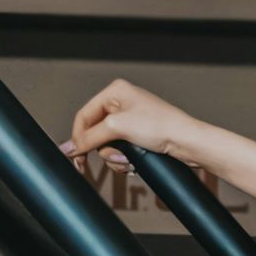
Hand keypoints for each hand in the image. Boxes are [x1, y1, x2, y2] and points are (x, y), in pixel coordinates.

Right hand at [61, 79, 204, 173]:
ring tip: (129, 161)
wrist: (188, 142)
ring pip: (107, 145)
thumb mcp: (118, 128)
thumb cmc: (161, 127)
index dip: (78, 139)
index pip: (83, 116)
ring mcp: (131, 119)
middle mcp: (122, 103)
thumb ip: (89, 138)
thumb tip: (67, 148)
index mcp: (115, 92)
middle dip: (105, 150)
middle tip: (117, 158)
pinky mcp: (139, 134)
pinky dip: (125, 160)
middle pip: (95, 133)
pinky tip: (134, 164)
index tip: (76, 158)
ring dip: (116, 158)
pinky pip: (120, 150)